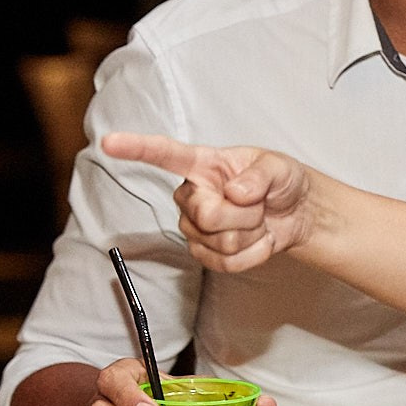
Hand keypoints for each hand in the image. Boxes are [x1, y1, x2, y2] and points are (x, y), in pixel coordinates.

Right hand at [102, 133, 314, 271]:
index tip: (109, 142)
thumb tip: (236, 192)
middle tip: (259, 205)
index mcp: (201, 164)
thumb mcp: (278, 168)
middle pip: (206, 215)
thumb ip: (260, 175)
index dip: (136, 148)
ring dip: (252, 233)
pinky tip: (258, 239)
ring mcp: (194, 226)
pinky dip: (254, 254)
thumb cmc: (282, 182)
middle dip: (245, 214)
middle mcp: (191, 195)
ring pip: (220, 242)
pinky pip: (226, 263)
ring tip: (258, 219)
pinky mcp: (205, 252)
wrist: (297, 213)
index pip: (163, 155)